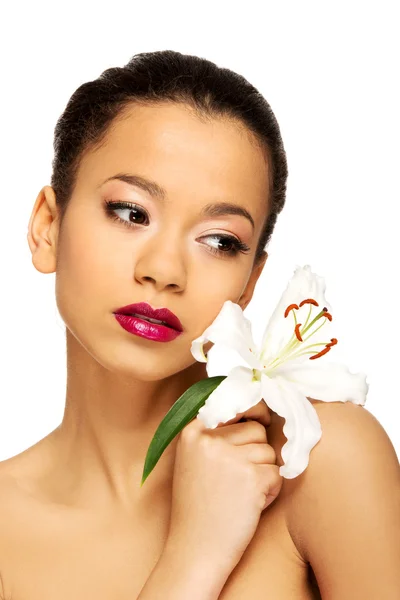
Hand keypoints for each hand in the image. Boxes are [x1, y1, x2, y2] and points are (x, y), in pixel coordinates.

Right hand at [164, 399, 282, 574]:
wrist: (194, 551)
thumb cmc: (198, 506)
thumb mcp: (194, 459)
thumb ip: (217, 433)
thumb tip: (258, 410)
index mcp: (192, 431)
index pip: (234, 403)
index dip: (253, 412)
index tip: (260, 419)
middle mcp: (209, 439)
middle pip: (256, 429)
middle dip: (257, 452)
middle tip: (239, 479)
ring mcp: (229, 457)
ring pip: (269, 451)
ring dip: (264, 473)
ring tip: (242, 494)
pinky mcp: (250, 478)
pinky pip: (276, 474)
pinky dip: (271, 491)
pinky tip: (250, 505)